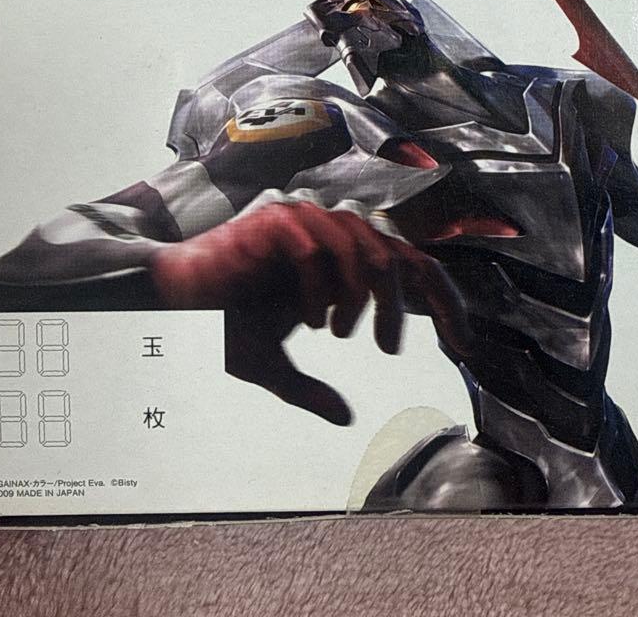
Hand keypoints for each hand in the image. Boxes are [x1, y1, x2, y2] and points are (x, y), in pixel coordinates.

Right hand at [150, 199, 472, 424]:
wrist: (171, 304)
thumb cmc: (220, 323)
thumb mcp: (273, 365)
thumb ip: (309, 388)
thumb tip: (344, 417)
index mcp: (343, 261)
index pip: (412, 266)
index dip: (447, 301)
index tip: (465, 345)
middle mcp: (331, 233)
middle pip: (400, 255)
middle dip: (403, 305)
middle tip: (385, 348)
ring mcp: (306, 221)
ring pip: (365, 248)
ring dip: (360, 298)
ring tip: (339, 332)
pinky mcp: (276, 220)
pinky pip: (316, 251)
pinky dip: (319, 290)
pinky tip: (310, 320)